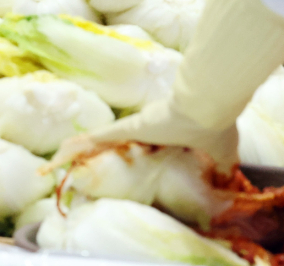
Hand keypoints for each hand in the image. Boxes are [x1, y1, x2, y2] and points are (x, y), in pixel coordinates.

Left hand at [47, 98, 238, 174]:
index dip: (117, 146)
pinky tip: (57, 156)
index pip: (131, 140)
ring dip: (74, 151)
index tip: (104, 153)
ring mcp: (132, 126)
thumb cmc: (213, 124)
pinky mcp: (129, 127)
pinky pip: (98, 138)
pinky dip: (78, 148)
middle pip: (106, 140)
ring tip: (53, 160)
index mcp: (159, 132)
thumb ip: (221, 166)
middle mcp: (140, 127)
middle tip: (66, 156)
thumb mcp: (220, 152)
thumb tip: (231, 180)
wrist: (208, 103)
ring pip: (95, 140)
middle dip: (86, 149)